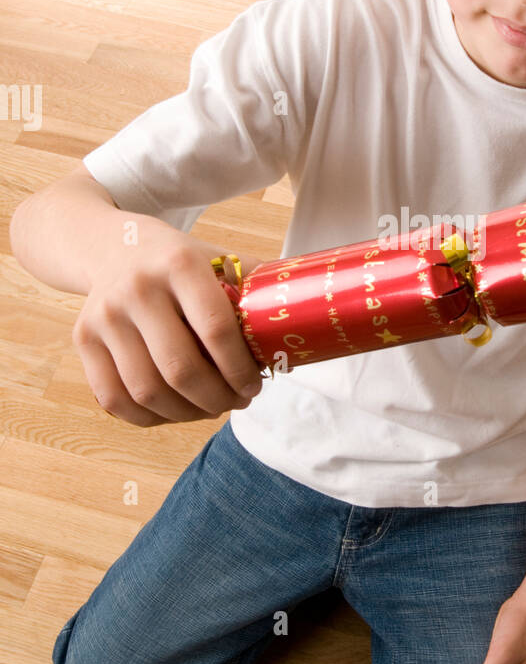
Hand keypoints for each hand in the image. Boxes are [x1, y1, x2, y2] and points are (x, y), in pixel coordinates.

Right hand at [72, 216, 265, 426]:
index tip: (257, 384)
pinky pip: (115, 400)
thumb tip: (306, 330)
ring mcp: (104, 315)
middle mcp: (137, 288)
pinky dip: (149, 418)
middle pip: (180, 369)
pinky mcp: (82, 338)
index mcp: (179, 264)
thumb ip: (257, 290)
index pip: (215, 330)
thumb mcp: (219, 259)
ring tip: (211, 408)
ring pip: (147, 391)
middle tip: (237, 402)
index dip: (241, 369)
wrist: (111, 245)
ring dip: (187, 414)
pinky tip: (175, 411)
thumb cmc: (180, 262)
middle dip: (218, 399)